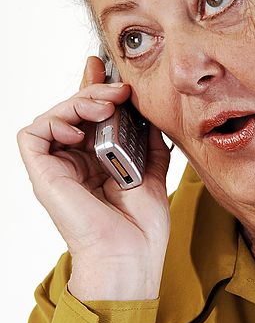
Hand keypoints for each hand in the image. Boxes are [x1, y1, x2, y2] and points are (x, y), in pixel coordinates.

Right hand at [17, 57, 170, 300]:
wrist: (131, 254)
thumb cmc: (142, 226)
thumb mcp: (153, 173)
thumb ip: (149, 144)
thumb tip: (148, 115)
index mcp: (98, 163)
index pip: (90, 119)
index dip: (95, 90)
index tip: (107, 68)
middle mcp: (76, 163)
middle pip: (73, 113)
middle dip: (94, 90)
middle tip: (119, 89)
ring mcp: (58, 168)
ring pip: (54, 117)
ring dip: (79, 102)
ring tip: (107, 105)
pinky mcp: (44, 174)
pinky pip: (33, 134)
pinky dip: (54, 121)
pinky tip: (79, 128)